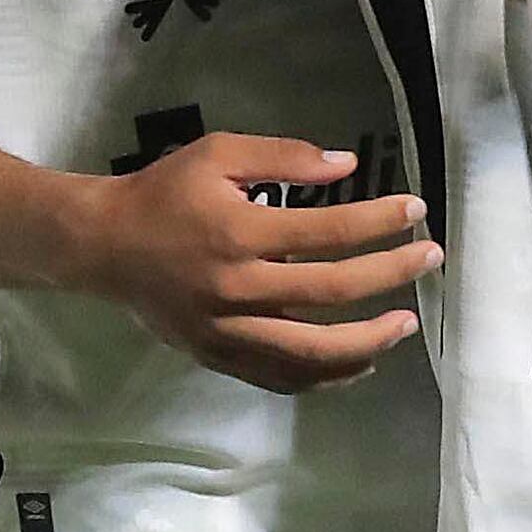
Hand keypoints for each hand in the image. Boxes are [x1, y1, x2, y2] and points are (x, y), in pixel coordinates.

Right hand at [74, 134, 436, 393]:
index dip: (379, 222)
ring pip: (311, 351)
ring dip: (368, 341)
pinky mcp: (217, 355)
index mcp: (239, 232)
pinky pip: (281, 377)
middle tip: (429, 261)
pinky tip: (357, 363)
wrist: (102, 246)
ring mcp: (226, 330)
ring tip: (402, 325)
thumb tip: (347, 166)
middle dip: (390, 275)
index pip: (328, 231)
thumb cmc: (162, 193)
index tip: (416, 211)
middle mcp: (237, 287)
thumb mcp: (217, 154)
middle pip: (331, 292)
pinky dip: (325, 376)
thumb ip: (283, 157)